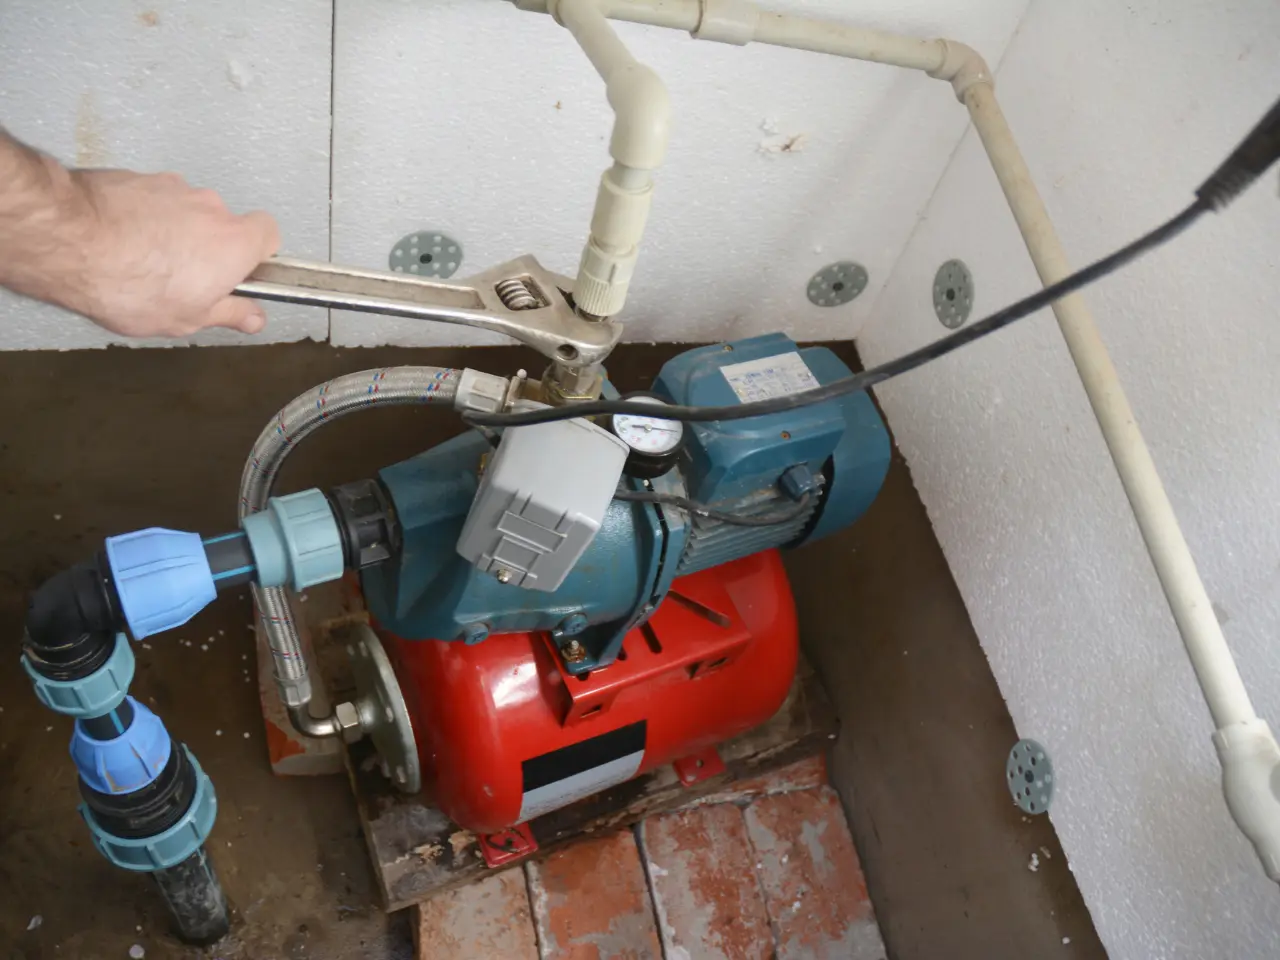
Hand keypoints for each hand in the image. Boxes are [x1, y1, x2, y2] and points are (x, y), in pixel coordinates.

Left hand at [65, 169, 278, 335]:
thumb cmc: (130, 281)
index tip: (243, 275)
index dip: (258, 255)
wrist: (70, 240)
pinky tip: (121, 243)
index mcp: (235, 243)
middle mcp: (211, 207)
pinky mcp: (138, 177)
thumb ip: (229, 313)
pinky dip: (143, 218)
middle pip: (223, 224)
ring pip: (185, 212)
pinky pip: (151, 200)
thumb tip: (252, 316)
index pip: (270, 235)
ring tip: (144, 262)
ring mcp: (173, 187)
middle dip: (208, 247)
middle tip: (186, 278)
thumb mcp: (189, 319)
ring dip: (174, 232)